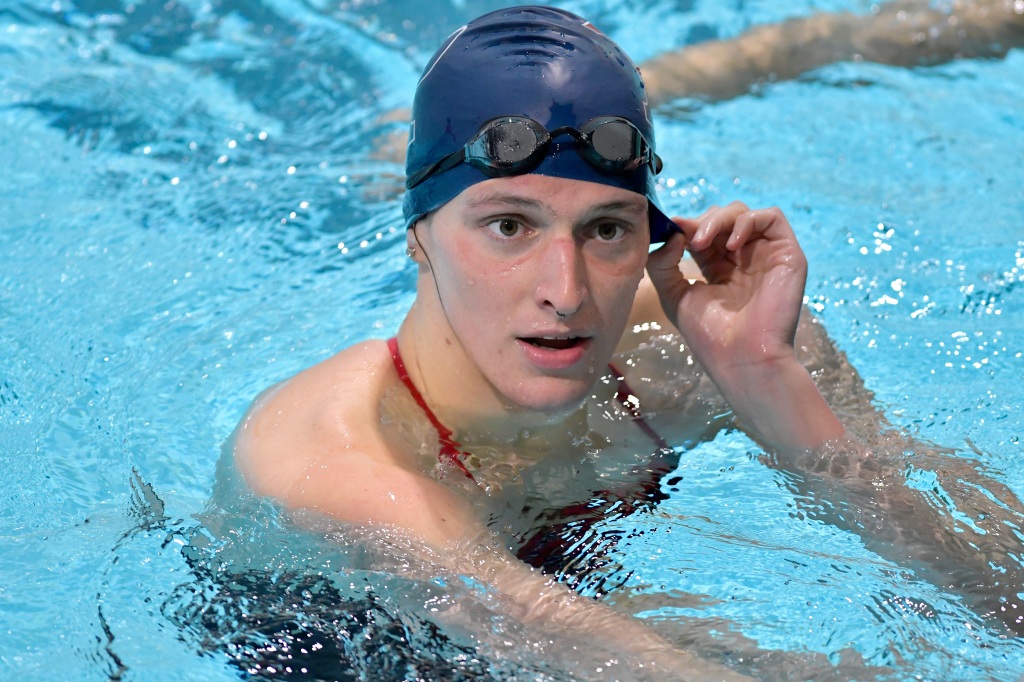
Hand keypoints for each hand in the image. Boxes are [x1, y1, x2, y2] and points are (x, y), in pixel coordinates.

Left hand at [646, 202, 806, 376]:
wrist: (742, 359)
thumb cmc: (710, 335)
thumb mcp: (674, 295)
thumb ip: (662, 263)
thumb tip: (672, 232)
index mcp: (719, 268)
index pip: (703, 232)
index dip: (686, 226)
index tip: (669, 227)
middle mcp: (744, 259)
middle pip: (723, 217)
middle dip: (702, 222)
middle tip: (687, 238)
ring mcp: (766, 255)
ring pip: (744, 213)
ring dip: (719, 219)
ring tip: (701, 242)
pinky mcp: (787, 254)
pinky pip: (772, 217)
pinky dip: (747, 221)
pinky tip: (731, 245)